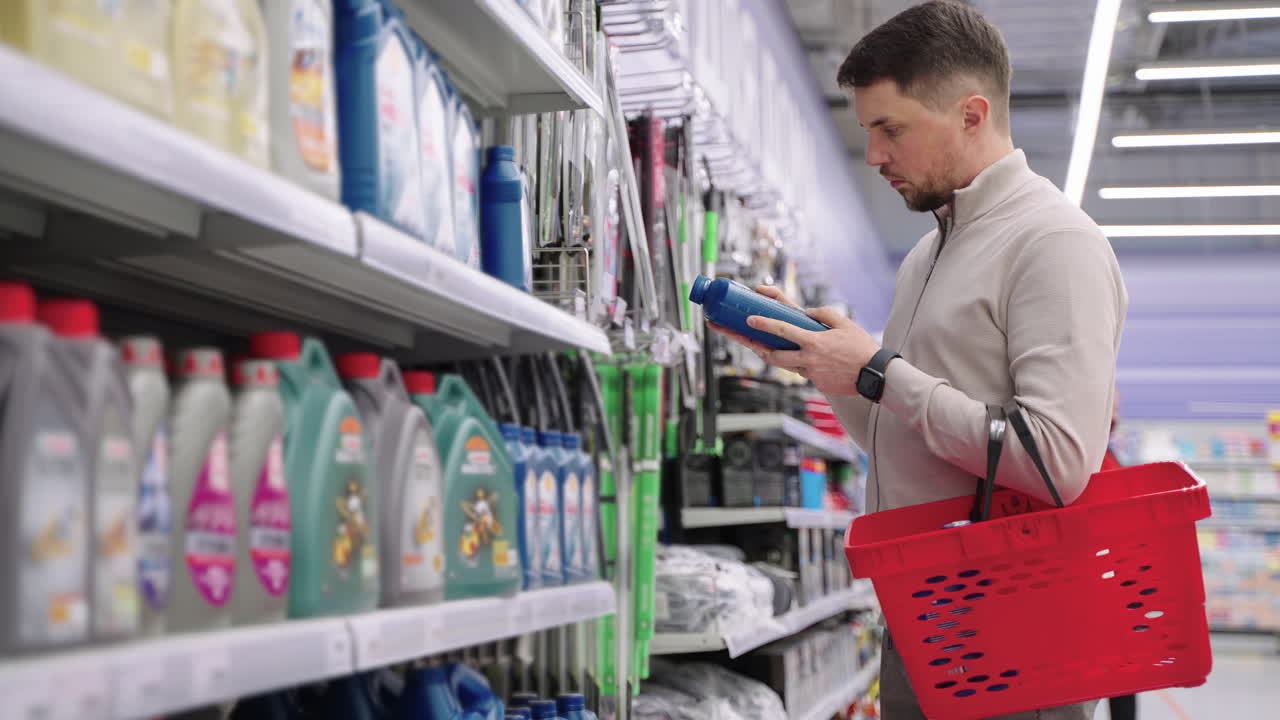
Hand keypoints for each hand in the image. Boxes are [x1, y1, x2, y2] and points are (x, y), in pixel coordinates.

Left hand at [710, 286, 881, 396]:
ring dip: (770, 355)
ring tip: (757, 345)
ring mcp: (811, 373)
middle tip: (739, 336)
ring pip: (783, 365)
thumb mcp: (844, 323)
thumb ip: (822, 314)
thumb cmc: (862, 348)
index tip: (748, 320)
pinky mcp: (817, 383)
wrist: (876, 376)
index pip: (782, 330)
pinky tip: (798, 357)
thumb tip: (805, 313)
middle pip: (772, 355)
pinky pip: (802, 372)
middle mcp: (808, 359)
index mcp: (813, 341)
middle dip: (753, 346)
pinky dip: (798, 364)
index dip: (763, 324)